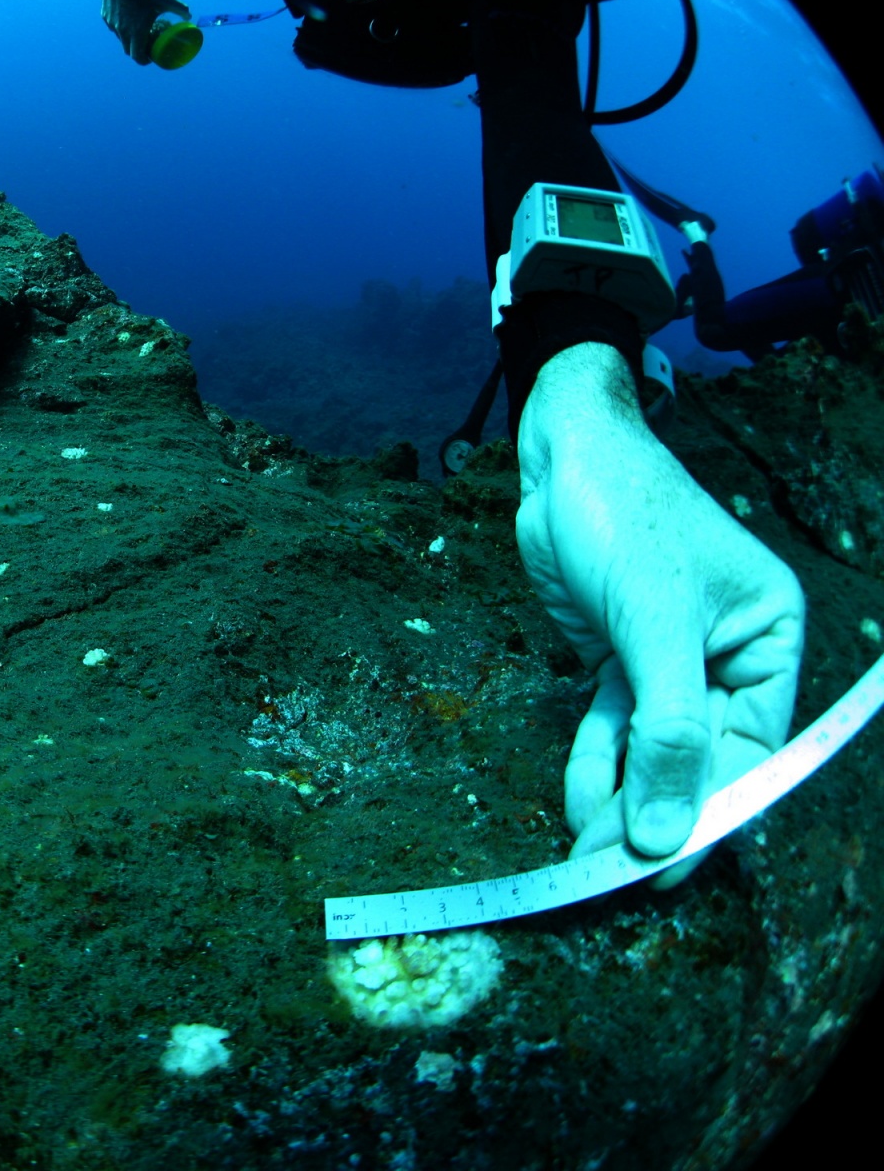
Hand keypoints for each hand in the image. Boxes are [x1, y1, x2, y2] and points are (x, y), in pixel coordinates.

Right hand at [101, 0, 189, 64]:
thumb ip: (178, 8)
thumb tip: (189, 15)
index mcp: (137, 31)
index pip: (138, 57)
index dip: (144, 60)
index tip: (150, 58)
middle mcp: (123, 32)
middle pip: (129, 50)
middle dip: (137, 51)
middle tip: (146, 45)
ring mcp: (112, 25)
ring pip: (121, 39)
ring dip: (129, 39)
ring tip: (137, 29)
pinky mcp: (106, 17)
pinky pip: (113, 27)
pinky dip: (121, 27)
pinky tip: (127, 16)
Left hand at [515, 343, 804, 886]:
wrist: (560, 455)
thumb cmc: (622, 518)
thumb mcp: (652, 626)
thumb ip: (666, 731)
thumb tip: (664, 832)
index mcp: (768, 639)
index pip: (749, 748)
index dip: (708, 812)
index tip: (664, 870)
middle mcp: (727, 655)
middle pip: (697, 756)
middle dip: (653, 812)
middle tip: (607, 873)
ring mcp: (671, 658)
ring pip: (651, 748)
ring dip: (618, 797)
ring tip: (583, 852)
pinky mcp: (620, 656)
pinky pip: (614, 725)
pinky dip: (595, 761)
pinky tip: (578, 798)